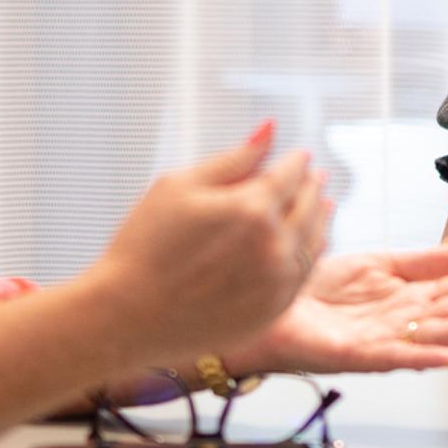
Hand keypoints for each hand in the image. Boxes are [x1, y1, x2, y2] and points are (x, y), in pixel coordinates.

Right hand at [92, 122, 326, 371]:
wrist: (126, 316)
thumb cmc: (143, 247)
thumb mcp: (179, 187)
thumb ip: (232, 159)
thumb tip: (268, 130)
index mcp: (251, 208)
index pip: (289, 174)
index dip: (296, 161)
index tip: (299, 155)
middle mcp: (273, 246)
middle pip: (308, 206)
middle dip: (311, 186)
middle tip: (313, 176)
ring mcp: (276, 282)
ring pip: (314, 241)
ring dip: (320, 218)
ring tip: (321, 204)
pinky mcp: (272, 311)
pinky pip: (305, 275)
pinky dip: (312, 253)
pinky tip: (310, 244)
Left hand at [232, 247, 447, 375]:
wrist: (268, 306)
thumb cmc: (316, 289)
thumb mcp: (377, 264)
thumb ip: (422, 262)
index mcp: (407, 299)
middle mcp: (401, 322)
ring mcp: (383, 340)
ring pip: (436, 333)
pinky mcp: (358, 356)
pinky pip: (398, 357)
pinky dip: (426, 357)